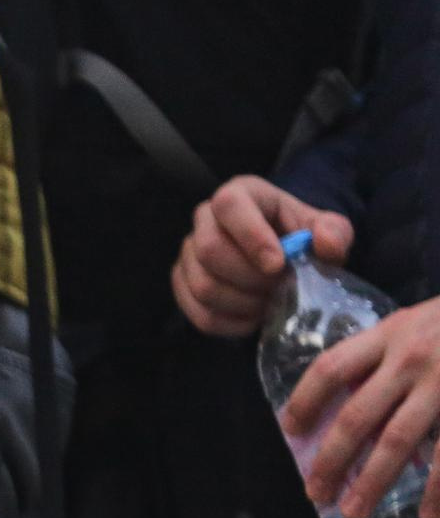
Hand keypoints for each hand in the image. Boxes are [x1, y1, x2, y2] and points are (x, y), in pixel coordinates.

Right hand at [170, 175, 354, 337]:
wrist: (280, 257)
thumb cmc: (299, 237)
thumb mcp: (327, 228)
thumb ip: (334, 232)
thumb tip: (324, 243)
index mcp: (239, 194)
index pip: (229, 206)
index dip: (251, 237)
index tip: (278, 265)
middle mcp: (204, 219)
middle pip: (209, 250)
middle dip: (249, 278)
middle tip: (279, 287)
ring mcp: (188, 254)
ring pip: (203, 286)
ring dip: (242, 302)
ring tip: (269, 302)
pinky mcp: (183, 285)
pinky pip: (199, 313)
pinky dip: (231, 323)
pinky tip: (254, 317)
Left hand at [279, 297, 439, 517]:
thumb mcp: (417, 323)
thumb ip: (382, 356)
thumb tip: (340, 409)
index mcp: (391, 333)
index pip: (331, 368)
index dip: (305, 401)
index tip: (291, 431)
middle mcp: (413, 356)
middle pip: (357, 415)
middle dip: (331, 460)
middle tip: (316, 495)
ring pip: (399, 440)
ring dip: (373, 481)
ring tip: (354, 513)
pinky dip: (438, 489)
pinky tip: (428, 514)